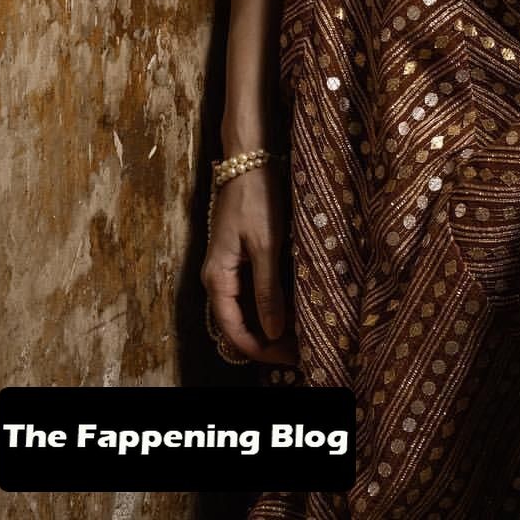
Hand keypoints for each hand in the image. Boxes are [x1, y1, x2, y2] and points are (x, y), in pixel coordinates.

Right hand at [201, 166, 298, 366]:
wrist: (249, 159)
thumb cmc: (256, 199)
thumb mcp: (266, 245)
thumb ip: (267, 290)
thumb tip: (271, 332)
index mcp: (217, 279)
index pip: (233, 331)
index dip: (260, 350)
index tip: (289, 359)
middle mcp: (217, 279)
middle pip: (239, 324)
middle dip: (268, 341)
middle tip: (302, 351)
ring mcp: (228, 268)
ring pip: (246, 310)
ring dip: (271, 324)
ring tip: (302, 333)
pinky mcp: (239, 257)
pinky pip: (251, 292)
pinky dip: (270, 304)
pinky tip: (293, 307)